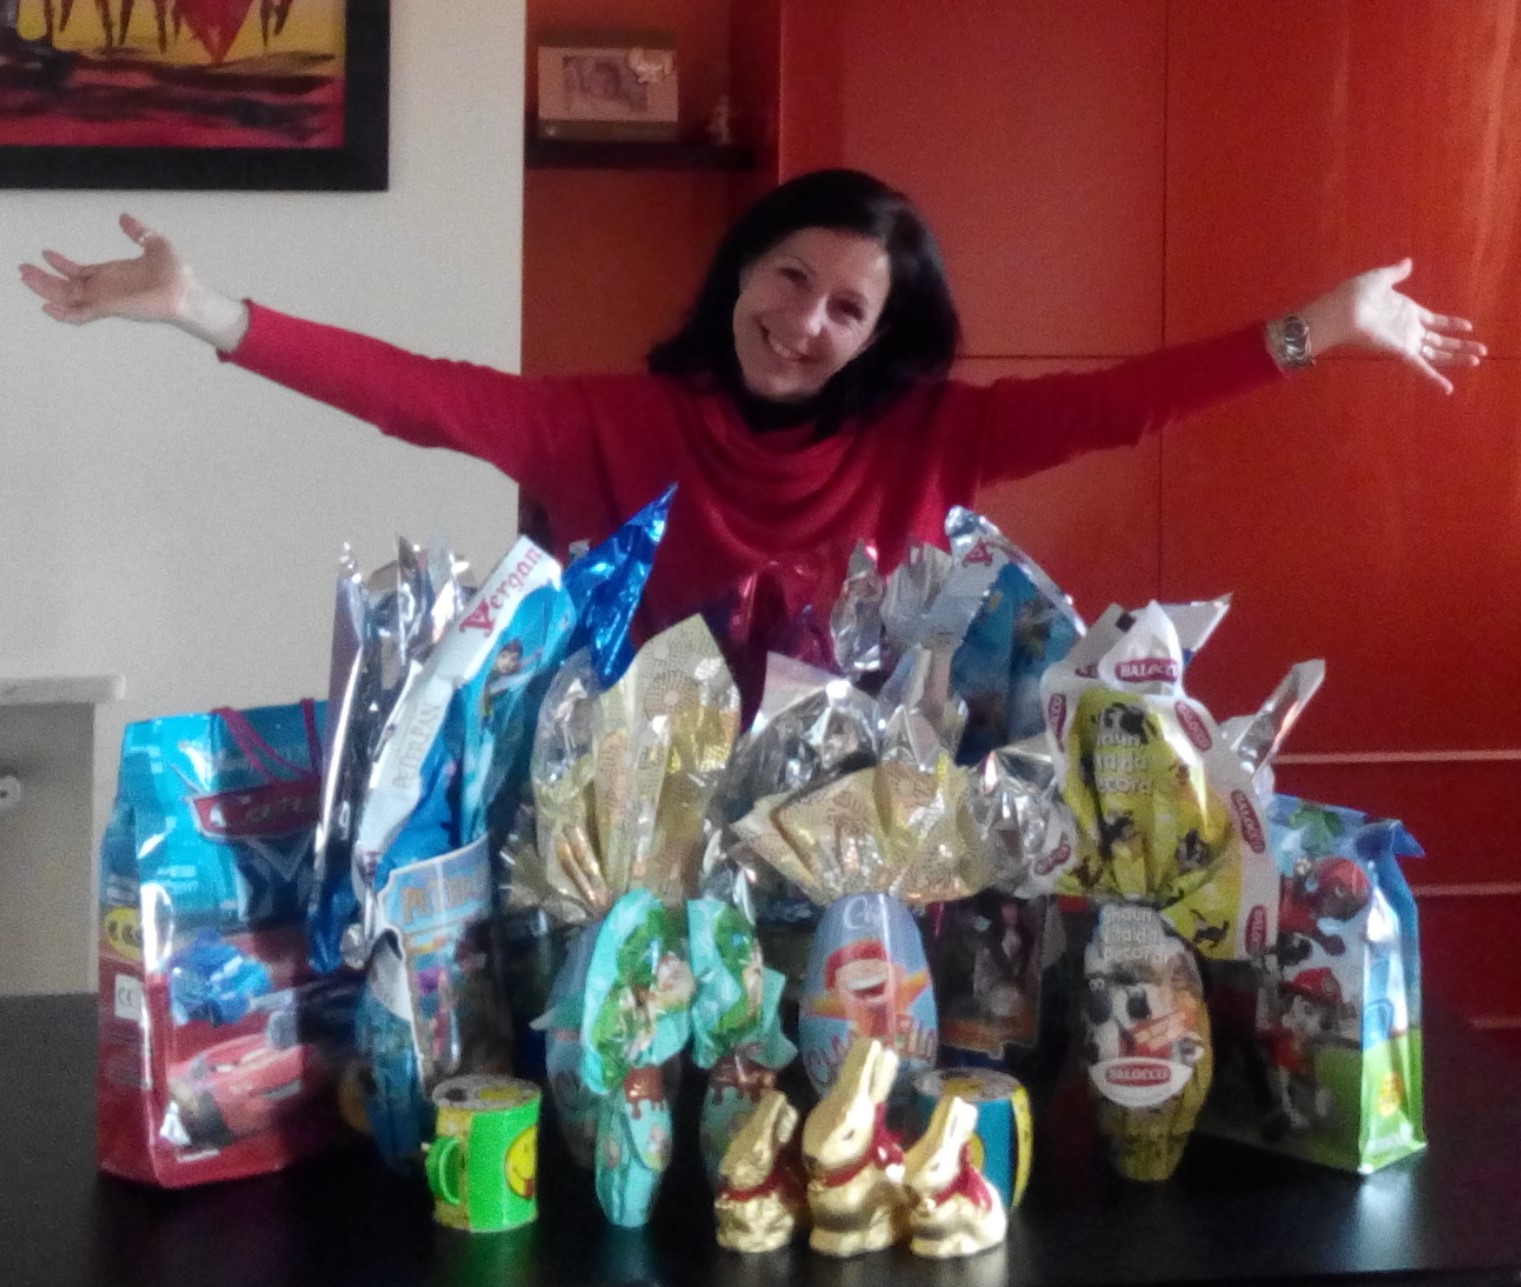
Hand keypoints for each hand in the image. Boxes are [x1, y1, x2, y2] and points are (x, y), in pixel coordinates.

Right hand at [19, 214, 190, 324]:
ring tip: (25, 278)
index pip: (79, 271)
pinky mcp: (110, 307)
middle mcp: (105, 288)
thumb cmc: (176, 274)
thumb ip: (137, 232)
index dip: (61, 264)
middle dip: (43, 279)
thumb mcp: (154, 244)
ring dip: (45, 289)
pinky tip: (47, 307)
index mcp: (111, 275)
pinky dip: (64, 313)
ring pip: (67, 297)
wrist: (188, 292)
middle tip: (22, 269)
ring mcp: (106, 299)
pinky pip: (81, 313)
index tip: (45, 253)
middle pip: (66, 286)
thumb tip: (124, 218)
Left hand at [1300, 260, 1484, 394]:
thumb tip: (1408, 262)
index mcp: (1406, 312)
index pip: (1435, 320)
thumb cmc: (1356, 294)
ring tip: (1477, 361)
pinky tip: (1447, 388)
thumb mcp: (1380, 278)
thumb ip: (1396, 273)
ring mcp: (1406, 342)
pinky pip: (1421, 367)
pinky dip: (1434, 378)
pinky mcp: (1401, 352)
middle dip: (1460, 346)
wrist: (1342, 311)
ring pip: (1437, 354)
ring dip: (1458, 358)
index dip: (1451, 324)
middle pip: (1440, 341)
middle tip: (1480, 351)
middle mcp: (1408, 330)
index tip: (1468, 326)